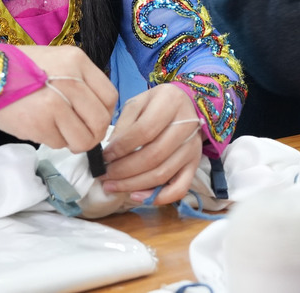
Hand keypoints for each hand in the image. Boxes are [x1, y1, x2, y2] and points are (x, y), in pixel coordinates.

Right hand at [0, 45, 117, 151]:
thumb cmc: (20, 69)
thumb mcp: (56, 62)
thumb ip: (79, 83)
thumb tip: (97, 114)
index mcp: (77, 61)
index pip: (110, 96)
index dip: (105, 114)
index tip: (94, 120)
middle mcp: (71, 80)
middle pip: (100, 121)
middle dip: (93, 135)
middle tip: (79, 136)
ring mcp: (56, 103)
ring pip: (84, 138)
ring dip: (73, 142)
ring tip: (57, 131)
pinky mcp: (39, 123)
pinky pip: (59, 143)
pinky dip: (52, 141)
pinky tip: (38, 127)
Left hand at [100, 83, 202, 205]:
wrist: (186, 106)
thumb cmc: (157, 104)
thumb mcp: (138, 103)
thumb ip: (124, 125)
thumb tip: (109, 152)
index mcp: (171, 102)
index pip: (144, 131)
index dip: (121, 147)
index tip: (104, 156)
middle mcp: (187, 126)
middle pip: (153, 156)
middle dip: (124, 170)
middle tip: (104, 175)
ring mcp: (193, 148)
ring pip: (163, 174)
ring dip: (133, 185)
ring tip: (112, 186)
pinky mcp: (195, 165)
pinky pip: (179, 189)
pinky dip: (157, 197)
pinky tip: (136, 196)